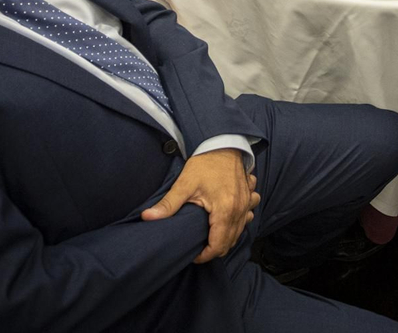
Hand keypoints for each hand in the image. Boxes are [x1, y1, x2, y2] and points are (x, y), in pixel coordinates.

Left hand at [141, 149, 258, 262]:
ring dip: (227, 238)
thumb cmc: (206, 162)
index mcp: (225, 211)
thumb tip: (148, 217)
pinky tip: (227, 220)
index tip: (193, 254)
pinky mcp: (249, 196)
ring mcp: (247, 202)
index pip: (218, 246)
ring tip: (211, 236)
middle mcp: (240, 210)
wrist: (224, 142)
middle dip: (215, 249)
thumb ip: (168, 204)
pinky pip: (248, 217)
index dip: (205, 255)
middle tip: (199, 247)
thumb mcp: (184, 184)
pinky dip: (238, 223)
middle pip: (230, 242)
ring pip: (240, 231)